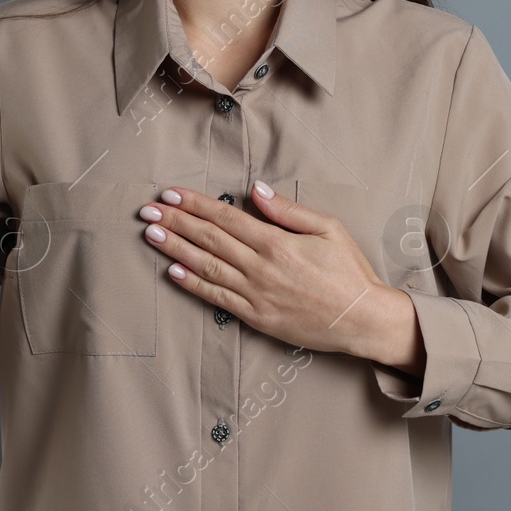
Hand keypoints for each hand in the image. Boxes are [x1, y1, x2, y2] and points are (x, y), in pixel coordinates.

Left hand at [137, 182, 397, 357]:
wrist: (362, 320)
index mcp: (277, 243)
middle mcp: (261, 268)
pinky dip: (193, 285)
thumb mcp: (328, 228)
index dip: (195, 205)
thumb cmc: (349, 271)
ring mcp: (256, 295)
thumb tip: (254, 190)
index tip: (170, 194)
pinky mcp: (256, 317)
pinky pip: (218, 299)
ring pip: (207, 267)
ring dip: (176, 249)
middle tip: (147, 210)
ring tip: (152, 235)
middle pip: (209, 240)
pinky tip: (174, 272)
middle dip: (176, 222)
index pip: (226, 218)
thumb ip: (288, 210)